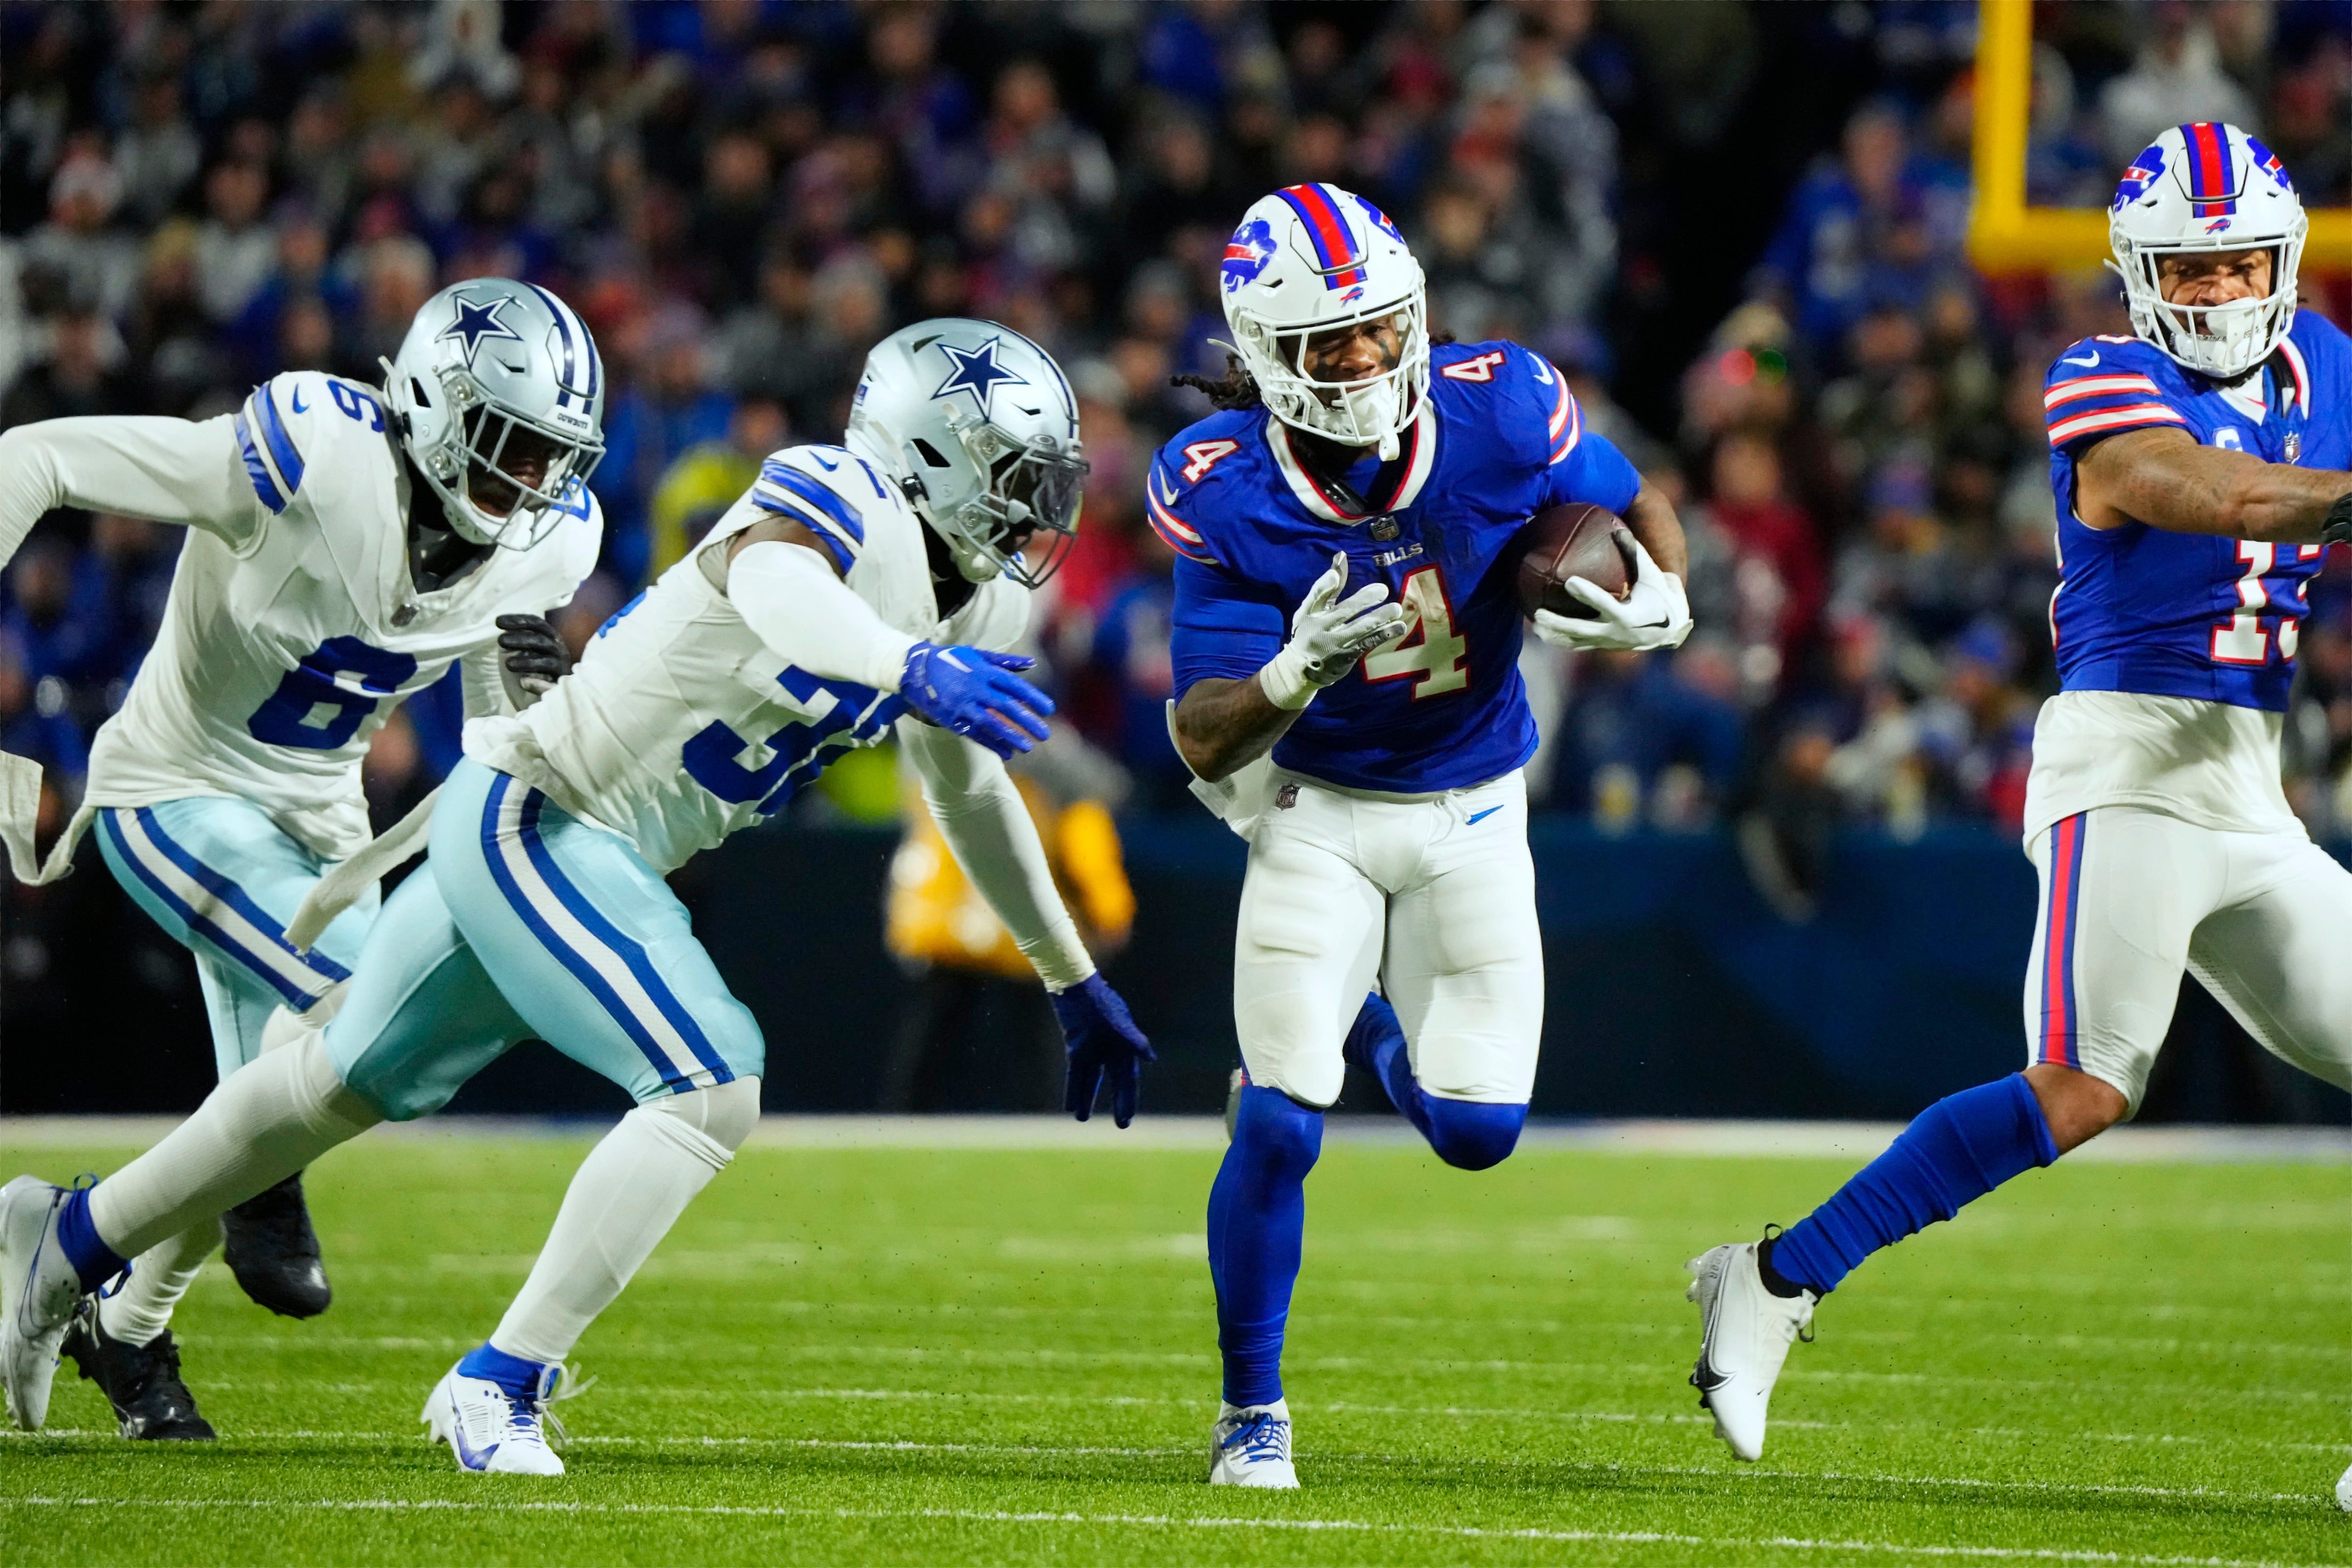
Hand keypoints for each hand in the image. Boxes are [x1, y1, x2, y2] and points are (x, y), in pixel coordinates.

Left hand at [497, 613, 571, 695]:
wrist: (528, 703)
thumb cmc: (522, 674)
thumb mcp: (512, 654)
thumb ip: (511, 641)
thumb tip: (506, 630)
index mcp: (547, 638)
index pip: (536, 624)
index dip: (518, 620)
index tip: (498, 622)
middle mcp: (557, 650)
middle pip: (541, 640)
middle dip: (520, 639)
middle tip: (500, 641)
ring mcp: (560, 669)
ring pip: (547, 662)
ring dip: (527, 662)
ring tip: (508, 665)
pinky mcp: (560, 688)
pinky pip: (551, 685)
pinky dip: (537, 684)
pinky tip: (523, 683)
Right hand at [899, 642, 1054, 758]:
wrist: (915, 669)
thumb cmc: (952, 660)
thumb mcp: (977, 655)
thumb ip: (1005, 662)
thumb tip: (1032, 663)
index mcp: (983, 671)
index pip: (1013, 685)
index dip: (1032, 697)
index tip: (1049, 710)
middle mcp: (973, 688)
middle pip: (1005, 706)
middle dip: (1026, 721)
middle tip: (1044, 733)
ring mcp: (962, 705)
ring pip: (990, 723)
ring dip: (1010, 736)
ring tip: (1028, 747)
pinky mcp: (951, 719)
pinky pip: (974, 734)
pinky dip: (991, 744)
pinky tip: (1007, 753)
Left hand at [1054, 972, 1154, 1127]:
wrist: (1076, 988)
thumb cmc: (1101, 1003)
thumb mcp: (1118, 1022)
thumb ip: (1133, 1040)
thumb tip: (1150, 1058)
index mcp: (1125, 1046)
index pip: (1128, 1079)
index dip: (1128, 1099)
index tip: (1127, 1119)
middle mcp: (1111, 1050)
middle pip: (1114, 1082)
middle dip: (1117, 1102)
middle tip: (1120, 1125)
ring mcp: (1093, 1050)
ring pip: (1091, 1080)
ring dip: (1087, 1098)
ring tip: (1082, 1118)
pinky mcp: (1075, 1047)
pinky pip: (1074, 1073)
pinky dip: (1073, 1088)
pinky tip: (1069, 1104)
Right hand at [1258, 551, 1411, 708]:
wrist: (1300, 670)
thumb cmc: (1309, 632)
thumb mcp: (1311, 610)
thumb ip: (1327, 586)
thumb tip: (1341, 557)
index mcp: (1309, 614)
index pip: (1316, 597)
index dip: (1325, 585)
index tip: (1335, 575)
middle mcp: (1319, 629)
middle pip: (1343, 612)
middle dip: (1363, 601)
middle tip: (1382, 590)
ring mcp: (1333, 645)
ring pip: (1358, 629)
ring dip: (1379, 618)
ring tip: (1396, 609)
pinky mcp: (1345, 657)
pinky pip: (1367, 643)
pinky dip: (1383, 634)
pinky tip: (1398, 627)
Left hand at [1530, 536, 1692, 652]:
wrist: (1670, 629)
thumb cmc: (1660, 596)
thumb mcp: (1652, 575)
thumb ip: (1636, 553)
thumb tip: (1618, 529)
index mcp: (1629, 616)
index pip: (1604, 604)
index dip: (1588, 594)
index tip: (1570, 581)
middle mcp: (1616, 633)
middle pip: (1582, 630)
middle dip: (1559, 623)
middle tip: (1538, 613)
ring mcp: (1608, 643)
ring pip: (1576, 642)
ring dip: (1554, 636)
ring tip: (1534, 626)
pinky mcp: (1603, 647)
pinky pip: (1579, 646)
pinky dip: (1561, 641)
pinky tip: (1544, 634)